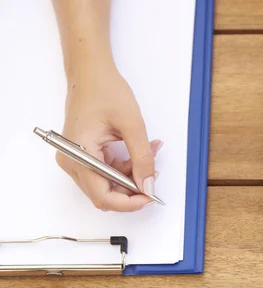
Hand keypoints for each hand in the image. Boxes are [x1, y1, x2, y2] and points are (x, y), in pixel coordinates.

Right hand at [57, 66, 161, 211]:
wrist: (91, 73)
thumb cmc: (106, 91)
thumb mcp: (132, 125)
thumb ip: (142, 158)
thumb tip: (149, 186)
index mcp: (78, 155)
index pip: (103, 196)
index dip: (129, 202)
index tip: (150, 196)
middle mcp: (72, 162)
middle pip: (104, 194)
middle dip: (132, 189)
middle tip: (153, 177)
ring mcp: (76, 159)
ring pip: (108, 184)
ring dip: (132, 175)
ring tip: (151, 153)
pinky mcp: (83, 155)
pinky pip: (107, 171)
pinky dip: (126, 166)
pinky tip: (142, 151)